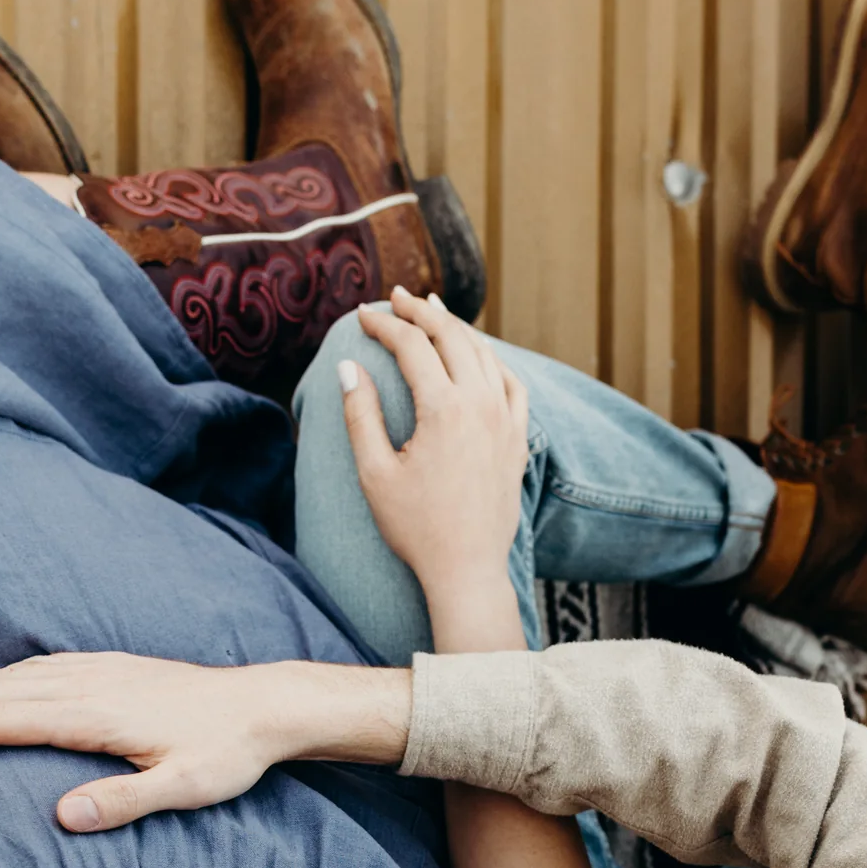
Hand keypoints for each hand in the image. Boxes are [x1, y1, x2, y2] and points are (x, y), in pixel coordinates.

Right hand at [0, 653, 410, 831]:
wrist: (264, 705)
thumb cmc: (226, 754)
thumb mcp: (184, 788)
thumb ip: (124, 802)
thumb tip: (61, 816)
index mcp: (94, 713)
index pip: (2, 722)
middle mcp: (86, 684)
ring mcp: (95, 672)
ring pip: (8, 680)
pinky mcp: (107, 670)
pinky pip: (33, 670)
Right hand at [342, 288, 530, 649]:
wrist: (467, 570)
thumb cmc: (415, 527)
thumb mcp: (374, 473)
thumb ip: (360, 415)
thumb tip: (348, 367)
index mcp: (443, 410)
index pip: (412, 346)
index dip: (384, 325)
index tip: (362, 317)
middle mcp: (481, 405)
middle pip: (451, 336)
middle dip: (421, 311)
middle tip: (396, 298)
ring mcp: (505, 420)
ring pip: (484, 353)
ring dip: (456, 327)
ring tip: (433, 311)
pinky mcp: (518, 438)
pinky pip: (511, 382)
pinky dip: (491, 359)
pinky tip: (478, 355)